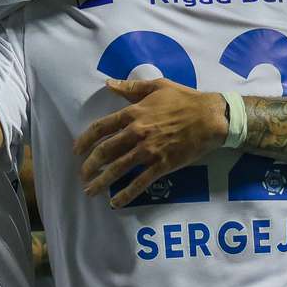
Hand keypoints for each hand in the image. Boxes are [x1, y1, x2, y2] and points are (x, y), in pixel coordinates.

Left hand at [73, 79, 227, 207]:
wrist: (210, 117)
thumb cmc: (184, 99)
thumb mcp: (157, 86)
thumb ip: (131, 87)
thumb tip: (109, 83)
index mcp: (133, 113)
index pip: (101, 128)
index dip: (85, 140)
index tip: (77, 151)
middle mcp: (136, 132)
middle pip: (105, 151)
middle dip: (90, 165)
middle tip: (82, 175)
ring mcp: (148, 151)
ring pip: (118, 169)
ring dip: (101, 181)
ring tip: (90, 191)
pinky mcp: (161, 165)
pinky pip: (139, 183)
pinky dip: (125, 194)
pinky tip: (115, 202)